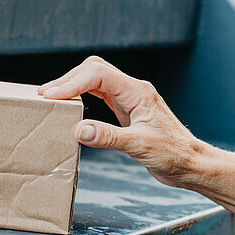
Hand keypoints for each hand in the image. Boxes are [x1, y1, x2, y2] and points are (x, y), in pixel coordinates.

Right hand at [40, 56, 234, 222]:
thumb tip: (78, 129)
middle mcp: (133, 91)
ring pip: (96, 81)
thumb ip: (109, 137)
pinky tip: (70, 106)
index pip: (98, 75)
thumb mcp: (139, 147)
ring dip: (73, 86)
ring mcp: (130, 100)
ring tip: (51, 99)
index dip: (72, 82)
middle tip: (44, 96)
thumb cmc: (173, 155)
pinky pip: (100, 95)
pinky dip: (82, 97)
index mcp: (138, 93)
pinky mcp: (128, 111)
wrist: (190, 164)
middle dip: (68, 80)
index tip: (52, 96)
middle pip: (94, 70)